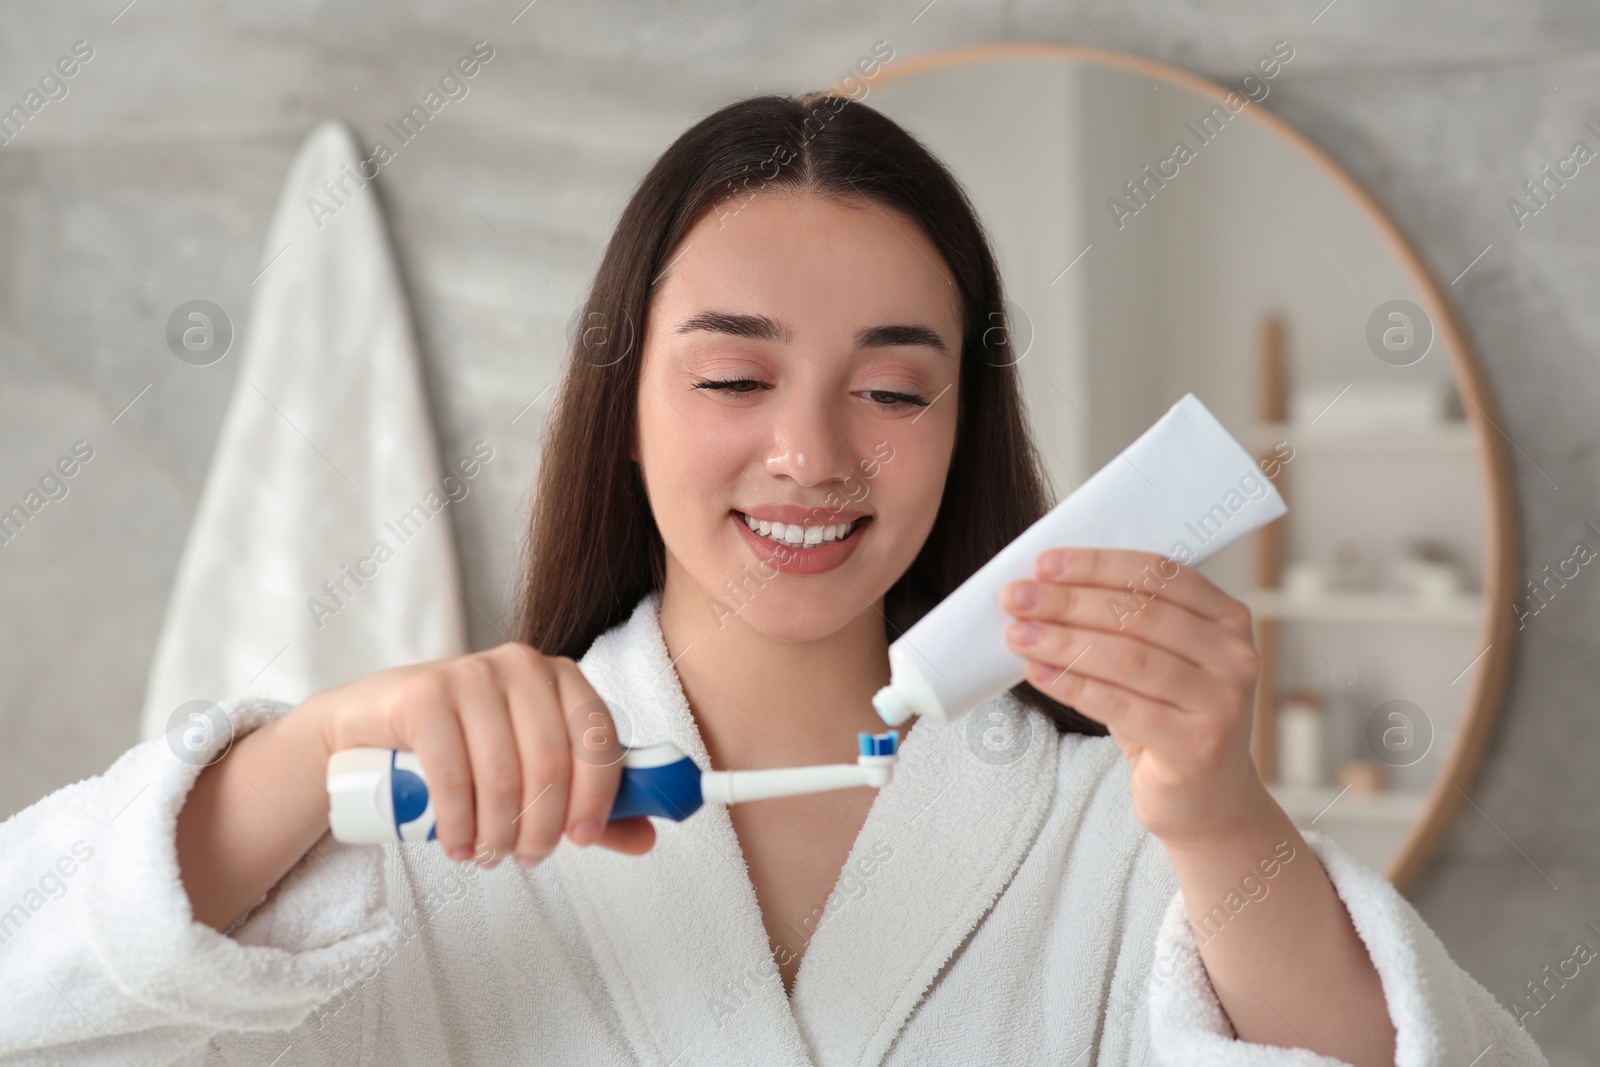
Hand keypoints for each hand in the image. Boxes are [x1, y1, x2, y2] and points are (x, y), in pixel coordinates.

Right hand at [306, 642, 655, 867]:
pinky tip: (458, 846)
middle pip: (551, 762)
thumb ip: (587, 804)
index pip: (598, 737)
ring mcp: (471, 673)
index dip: (597, 795)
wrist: (371, 726)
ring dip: (499, 832)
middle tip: (528, 857)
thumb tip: (646, 838)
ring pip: (503, 774)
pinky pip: (453, 775)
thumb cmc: (464, 748)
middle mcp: (521, 666)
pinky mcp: (424, 695)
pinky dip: (459, 823)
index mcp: (561, 677)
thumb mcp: (530, 772)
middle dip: (543, 825)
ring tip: (490, 855)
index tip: (582, 839)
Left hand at [1000, 547, 1271, 847]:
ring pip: (1126, 657)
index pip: (1159, 574)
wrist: (1208, 801)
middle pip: (1138, 614)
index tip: (1043, 564)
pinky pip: (1120, 705)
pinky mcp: (1196, 746)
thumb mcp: (1161, 661)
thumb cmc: (1170, 719)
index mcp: (1228, 619)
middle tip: (1016, 598)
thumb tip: (1045, 588)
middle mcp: (1235, 656)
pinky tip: (1038, 672)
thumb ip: (1125, 623)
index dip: (1097, 565)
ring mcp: (1221, 703)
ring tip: (1017, 634)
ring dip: (1062, 641)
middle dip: (1068, 601)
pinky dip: (1072, 685)